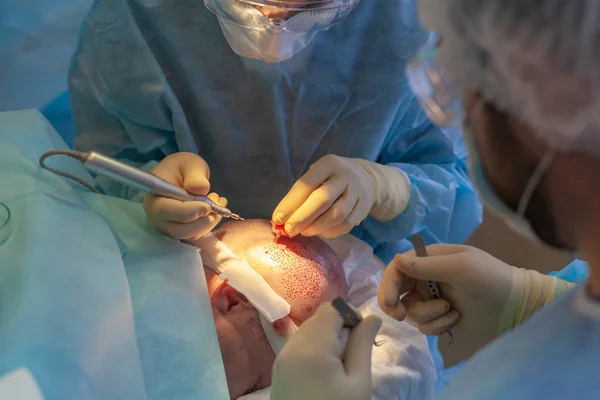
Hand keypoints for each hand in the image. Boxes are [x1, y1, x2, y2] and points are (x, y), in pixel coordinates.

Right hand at [143, 152, 226, 239]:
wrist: (178, 174)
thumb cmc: (182, 167)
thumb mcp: (190, 164)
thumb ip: (195, 176)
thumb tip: (201, 190)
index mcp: (154, 199)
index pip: (169, 212)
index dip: (192, 211)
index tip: (208, 204)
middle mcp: (157, 218)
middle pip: (180, 230)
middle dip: (203, 220)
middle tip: (217, 204)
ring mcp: (167, 227)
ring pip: (191, 235)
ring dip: (209, 221)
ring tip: (217, 201)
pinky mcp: (179, 231)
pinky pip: (195, 235)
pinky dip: (209, 225)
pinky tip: (215, 209)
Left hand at [271, 302, 381, 399]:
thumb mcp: (358, 383)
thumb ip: (363, 345)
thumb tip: (373, 317)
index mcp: (311, 347)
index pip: (331, 309)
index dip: (350, 315)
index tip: (363, 336)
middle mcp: (291, 347)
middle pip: (318, 319)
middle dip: (339, 327)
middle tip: (355, 354)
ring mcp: (281, 360)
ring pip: (307, 332)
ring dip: (326, 339)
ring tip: (341, 367)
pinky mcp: (278, 372)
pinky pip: (298, 347)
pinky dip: (314, 350)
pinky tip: (325, 373)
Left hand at [272, 154, 409, 238]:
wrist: (367, 179)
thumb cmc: (331, 179)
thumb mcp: (317, 175)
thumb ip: (301, 193)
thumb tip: (281, 218)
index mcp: (328, 164)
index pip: (306, 184)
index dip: (290, 203)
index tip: (277, 218)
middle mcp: (344, 176)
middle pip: (322, 199)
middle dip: (302, 217)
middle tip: (289, 230)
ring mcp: (357, 192)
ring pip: (336, 214)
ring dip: (316, 227)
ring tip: (303, 232)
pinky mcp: (363, 208)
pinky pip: (346, 224)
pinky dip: (330, 232)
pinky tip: (320, 232)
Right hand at [378, 245, 515, 357]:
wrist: (516, 306)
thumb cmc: (490, 279)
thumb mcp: (458, 267)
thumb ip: (425, 266)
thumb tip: (395, 260)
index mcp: (428, 260)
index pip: (397, 268)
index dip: (388, 284)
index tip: (390, 302)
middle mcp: (426, 279)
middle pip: (396, 291)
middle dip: (395, 304)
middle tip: (400, 315)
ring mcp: (432, 300)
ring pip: (411, 311)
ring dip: (428, 314)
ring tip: (450, 311)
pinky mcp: (440, 319)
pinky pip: (425, 326)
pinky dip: (438, 325)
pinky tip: (455, 320)